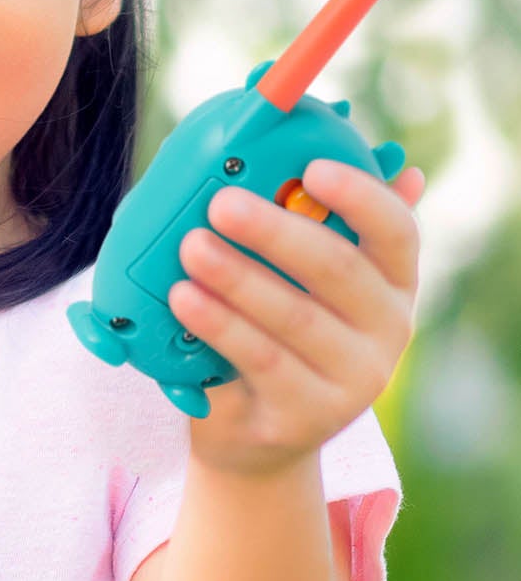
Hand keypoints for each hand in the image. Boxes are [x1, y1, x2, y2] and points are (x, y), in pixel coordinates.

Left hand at [170, 157, 423, 476]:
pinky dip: (220, 325)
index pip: (396, 231)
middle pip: (338, 270)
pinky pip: (261, 361)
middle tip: (221, 202)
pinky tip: (184, 298)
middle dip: (276, 232)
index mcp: (389, 281)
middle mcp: (387, 329)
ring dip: (238, 277)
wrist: (255, 432)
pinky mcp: (310, 416)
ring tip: (190, 246)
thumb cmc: (272, 329)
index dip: (360, 196)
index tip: (310, 168)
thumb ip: (306, 221)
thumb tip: (329, 148)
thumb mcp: (293, 279)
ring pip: (295, 317)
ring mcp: (355, 378)